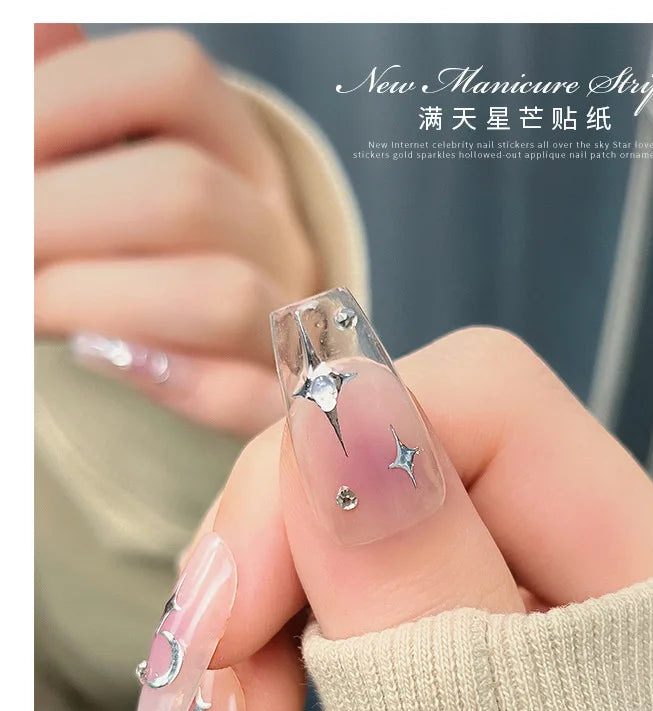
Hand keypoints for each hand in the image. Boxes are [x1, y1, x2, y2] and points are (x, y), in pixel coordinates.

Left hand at [34, 25, 317, 434]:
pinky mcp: (282, 396)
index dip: (61, 104)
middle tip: (0, 251)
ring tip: (25, 308)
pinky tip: (98, 357)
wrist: (219, 346)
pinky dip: (179, 384)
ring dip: (96, 301)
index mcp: (234, 142)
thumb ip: (63, 100)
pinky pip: (256, 397)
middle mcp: (275, 221)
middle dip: (56, 220)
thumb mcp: (107, 157)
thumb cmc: (136, 244)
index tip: (1, 159)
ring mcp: (290, 315)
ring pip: (226, 296)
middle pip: (185, 193)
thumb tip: (32, 27)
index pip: (171, 78)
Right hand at [132, 323, 652, 710]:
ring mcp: (513, 618)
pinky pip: (349, 614)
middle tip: (196, 699)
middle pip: (396, 461)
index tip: (229, 608)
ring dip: (253, 622)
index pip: (486, 405)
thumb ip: (428, 602)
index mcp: (649, 575)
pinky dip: (276, 660)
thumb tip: (335, 427)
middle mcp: (585, 572)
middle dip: (265, 561)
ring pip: (350, 541)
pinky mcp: (457, 667)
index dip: (332, 464)